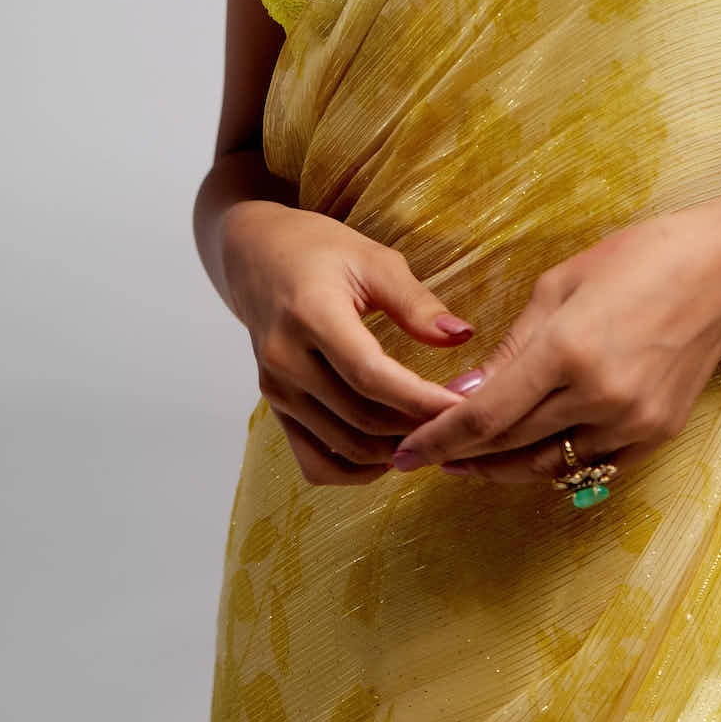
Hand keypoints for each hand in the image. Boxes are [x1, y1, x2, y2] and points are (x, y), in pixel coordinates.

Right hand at [223, 202, 478, 486]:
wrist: (257, 256)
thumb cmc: (320, 251)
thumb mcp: (372, 260)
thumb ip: (415, 302)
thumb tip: (460, 336)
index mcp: (310, 314)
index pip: (370, 375)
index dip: (419, 399)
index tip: (463, 406)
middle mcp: (286, 360)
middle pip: (360, 416)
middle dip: (416, 426)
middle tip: (460, 423)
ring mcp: (276, 390)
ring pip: (343, 446)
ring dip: (393, 450)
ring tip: (434, 435)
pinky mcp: (276, 409)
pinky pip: (314, 463)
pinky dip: (354, 470)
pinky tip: (388, 454)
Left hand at [386, 208, 720, 486]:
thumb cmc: (638, 259)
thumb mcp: (561, 286)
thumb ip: (511, 350)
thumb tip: (463, 394)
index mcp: (567, 350)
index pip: (486, 415)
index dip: (440, 440)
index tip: (406, 454)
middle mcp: (599, 396)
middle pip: (511, 445)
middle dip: (463, 455)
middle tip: (427, 455)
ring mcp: (632, 422)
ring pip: (548, 464)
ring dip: (503, 467)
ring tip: (469, 461)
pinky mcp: (656, 435)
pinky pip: (590, 463)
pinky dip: (552, 462)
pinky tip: (527, 452)